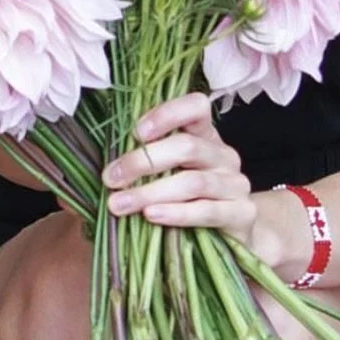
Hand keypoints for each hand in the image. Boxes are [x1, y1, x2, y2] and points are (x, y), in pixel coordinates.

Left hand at [102, 92, 255, 245]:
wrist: (232, 233)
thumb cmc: (188, 197)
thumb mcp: (166, 172)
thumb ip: (143, 162)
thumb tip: (98, 169)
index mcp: (205, 134)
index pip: (195, 107)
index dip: (166, 114)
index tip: (135, 133)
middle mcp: (223, 154)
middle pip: (186, 147)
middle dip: (142, 162)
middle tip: (110, 178)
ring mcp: (236, 183)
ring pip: (192, 182)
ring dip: (150, 192)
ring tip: (120, 204)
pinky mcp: (242, 213)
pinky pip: (207, 211)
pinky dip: (176, 213)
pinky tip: (152, 215)